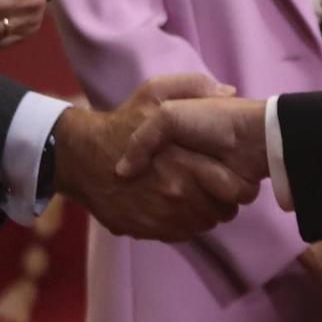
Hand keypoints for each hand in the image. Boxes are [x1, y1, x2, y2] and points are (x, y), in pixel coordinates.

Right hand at [57, 75, 260, 239]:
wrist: (82, 156)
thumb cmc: (121, 123)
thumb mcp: (154, 93)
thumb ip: (193, 87)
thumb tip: (229, 92)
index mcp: (184, 163)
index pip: (234, 190)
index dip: (238, 183)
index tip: (231, 172)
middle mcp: (176, 194)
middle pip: (223, 211)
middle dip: (224, 199)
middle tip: (214, 184)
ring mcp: (161, 217)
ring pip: (203, 225)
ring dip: (204, 212)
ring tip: (196, 194)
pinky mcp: (146, 231)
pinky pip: (181, 234)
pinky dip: (184, 223)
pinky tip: (177, 206)